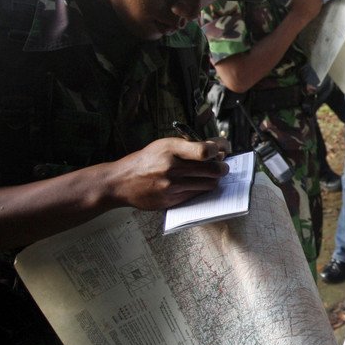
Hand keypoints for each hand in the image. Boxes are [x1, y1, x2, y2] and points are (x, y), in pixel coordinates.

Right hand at [104, 138, 229, 209]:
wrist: (121, 181)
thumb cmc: (146, 160)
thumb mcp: (164, 145)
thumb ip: (189, 146)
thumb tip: (218, 150)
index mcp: (170, 148)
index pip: (205, 150)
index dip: (219, 149)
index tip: (222, 149)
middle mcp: (171, 167)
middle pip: (212, 170)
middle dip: (223, 167)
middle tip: (223, 165)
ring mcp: (171, 185)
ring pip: (209, 184)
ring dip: (214, 179)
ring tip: (211, 174)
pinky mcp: (171, 200)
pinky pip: (197, 195)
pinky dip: (201, 188)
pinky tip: (197, 183)